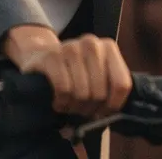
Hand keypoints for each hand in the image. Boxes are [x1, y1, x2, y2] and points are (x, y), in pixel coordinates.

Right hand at [4, 26, 132, 117]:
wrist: (40, 55)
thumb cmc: (73, 71)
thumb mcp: (95, 74)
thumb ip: (107, 89)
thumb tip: (108, 116)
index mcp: (109, 48)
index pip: (121, 84)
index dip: (112, 105)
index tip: (102, 112)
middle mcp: (92, 44)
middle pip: (100, 92)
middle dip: (90, 108)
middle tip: (81, 110)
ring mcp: (71, 47)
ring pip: (81, 93)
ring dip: (74, 107)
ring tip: (69, 105)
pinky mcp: (51, 56)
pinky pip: (63, 89)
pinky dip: (61, 102)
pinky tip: (58, 101)